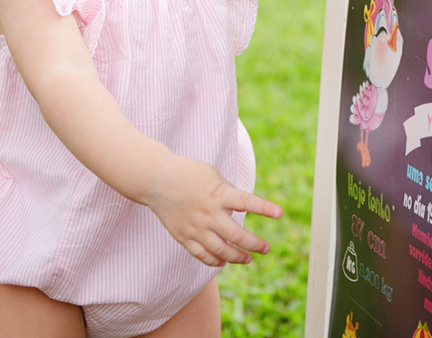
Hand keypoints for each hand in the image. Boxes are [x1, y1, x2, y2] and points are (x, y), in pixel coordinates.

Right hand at [144, 155, 282, 266]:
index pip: (246, 202)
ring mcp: (195, 227)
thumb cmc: (186, 173)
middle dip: (256, 245)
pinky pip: (202, 255)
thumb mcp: (211, 174)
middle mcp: (208, 213)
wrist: (154, 179)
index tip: (280, 213)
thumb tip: (241, 208)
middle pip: (238, 236)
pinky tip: (223, 260)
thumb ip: (227, 191)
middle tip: (265, 248)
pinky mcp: (183, 236)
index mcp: (217, 194)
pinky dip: (215, 261)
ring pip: (222, 251)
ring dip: (238, 257)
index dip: (264, 208)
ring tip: (247, 258)